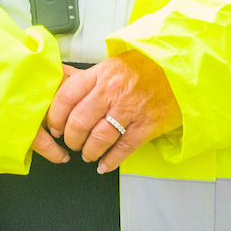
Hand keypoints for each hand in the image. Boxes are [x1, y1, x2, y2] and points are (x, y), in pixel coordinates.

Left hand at [32, 50, 180, 173]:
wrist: (176, 69)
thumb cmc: (140, 68)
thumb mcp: (109, 65)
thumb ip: (83, 77)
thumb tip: (55, 78)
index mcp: (100, 74)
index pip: (67, 96)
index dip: (56, 116)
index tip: (54, 127)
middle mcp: (112, 92)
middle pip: (80, 121)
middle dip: (71, 139)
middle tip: (71, 143)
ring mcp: (130, 109)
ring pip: (99, 138)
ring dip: (89, 152)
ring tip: (87, 155)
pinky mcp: (147, 125)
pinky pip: (123, 148)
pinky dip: (110, 161)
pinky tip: (104, 165)